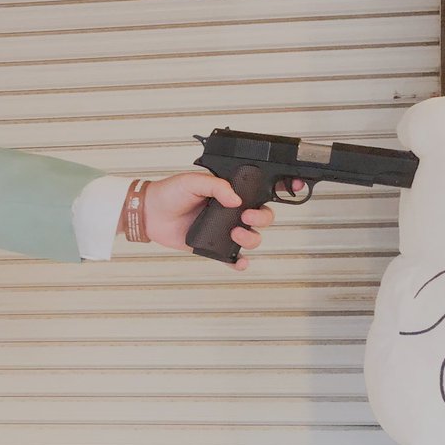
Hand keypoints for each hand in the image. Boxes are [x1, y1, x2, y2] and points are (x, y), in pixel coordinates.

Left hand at [139, 172, 278, 269]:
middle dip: (264, 217)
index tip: (294, 187)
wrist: (150, 213)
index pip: (261, 189)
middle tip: (247, 216)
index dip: (281, 188)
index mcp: (231, 191)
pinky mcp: (214, 247)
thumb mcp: (192, 181)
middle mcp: (232, 211)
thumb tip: (235, 199)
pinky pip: (233, 259)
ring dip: (252, 238)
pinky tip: (240, 262)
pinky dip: (240, 263)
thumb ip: (215, 186)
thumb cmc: (170, 192)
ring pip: (252, 237)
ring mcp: (224, 229)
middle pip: (263, 216)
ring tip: (236, 234)